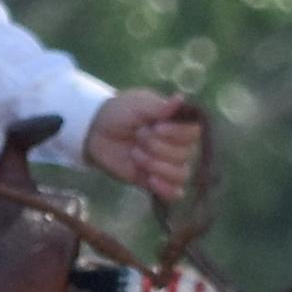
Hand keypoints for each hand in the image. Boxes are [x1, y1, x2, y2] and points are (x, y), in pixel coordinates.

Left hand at [82, 88, 209, 204]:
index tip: (156, 127)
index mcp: (177, 124)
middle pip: (185, 154)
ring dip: (157, 165)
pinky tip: (150, 180)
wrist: (96, 131)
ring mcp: (168, 165)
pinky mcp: (156, 182)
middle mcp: (178, 145)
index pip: (194, 132)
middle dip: (158, 147)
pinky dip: (166, 189)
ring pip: (181, 174)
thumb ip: (160, 107)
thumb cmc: (120, 113)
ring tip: (136, 156)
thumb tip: (181, 98)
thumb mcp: (138, 105)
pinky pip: (174, 193)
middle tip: (138, 137)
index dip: (177, 133)